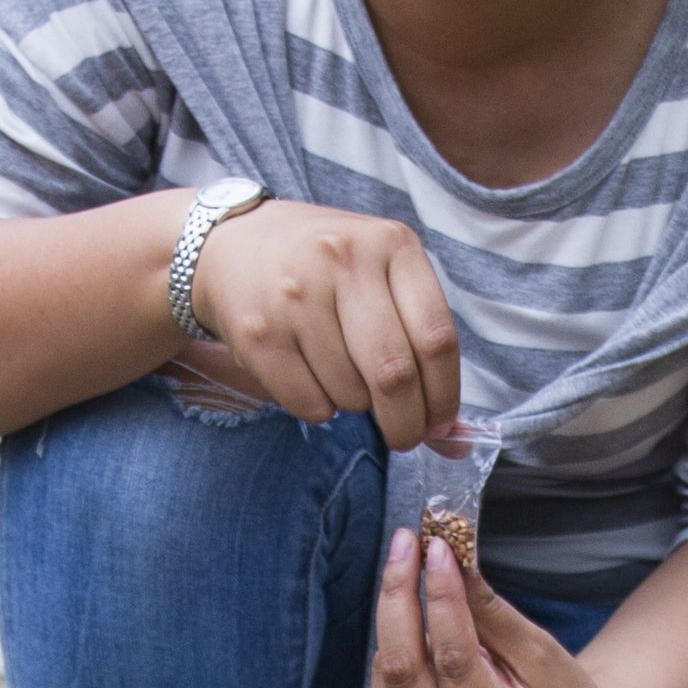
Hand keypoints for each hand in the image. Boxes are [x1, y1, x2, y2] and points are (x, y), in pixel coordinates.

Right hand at [171, 198, 458, 451]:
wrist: (231, 245)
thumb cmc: (324, 267)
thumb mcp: (381, 276)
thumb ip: (422, 345)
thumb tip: (455, 442)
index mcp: (391, 244)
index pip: (437, 338)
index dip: (445, 395)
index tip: (441, 423)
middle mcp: (344, 262)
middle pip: (395, 374)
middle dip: (407, 423)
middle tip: (405, 437)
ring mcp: (296, 296)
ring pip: (351, 394)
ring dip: (356, 405)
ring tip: (343, 375)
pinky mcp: (259, 333)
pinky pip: (309, 404)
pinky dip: (320, 408)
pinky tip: (312, 376)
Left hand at [370, 524, 634, 687]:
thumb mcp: (543, 656)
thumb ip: (492, 615)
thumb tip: (452, 561)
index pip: (455, 661)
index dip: (441, 598)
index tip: (438, 548)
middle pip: (405, 672)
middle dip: (399, 599)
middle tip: (406, 545)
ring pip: (386, 680)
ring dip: (397, 621)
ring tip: (420, 582)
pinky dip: (394, 652)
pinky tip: (417, 630)